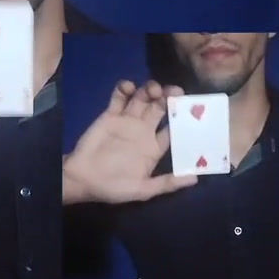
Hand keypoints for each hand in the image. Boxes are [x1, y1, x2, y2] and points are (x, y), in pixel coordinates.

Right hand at [63, 80, 197, 203]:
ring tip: (151, 90)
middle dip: (168, 97)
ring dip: (149, 90)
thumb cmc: (113, 187)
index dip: (182, 118)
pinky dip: (125, 88)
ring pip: (142, 99)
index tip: (190, 110)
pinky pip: (119, 98)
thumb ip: (167, 183)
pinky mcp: (110, 115)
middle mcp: (143, 131)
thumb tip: (196, 178)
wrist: (83, 180)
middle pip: (160, 108)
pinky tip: (129, 87)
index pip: (173, 128)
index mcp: (154, 148)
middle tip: (173, 92)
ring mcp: (127, 121)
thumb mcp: (143, 190)